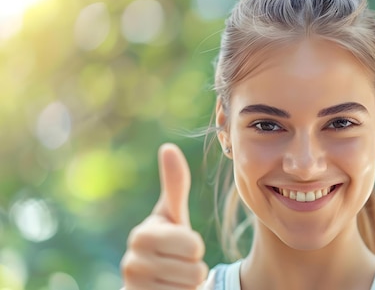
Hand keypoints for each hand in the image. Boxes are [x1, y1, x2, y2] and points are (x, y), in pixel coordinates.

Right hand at [121, 143, 207, 288]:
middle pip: (195, 270)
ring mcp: (135, 288)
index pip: (193, 245)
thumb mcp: (172, 217)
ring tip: (173, 280)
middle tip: (177, 265)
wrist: (149, 283)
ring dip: (188, 287)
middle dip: (193, 268)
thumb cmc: (166, 244)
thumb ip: (174, 186)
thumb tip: (168, 147)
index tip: (180, 246)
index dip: (195, 247)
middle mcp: (131, 264)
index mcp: (141, 236)